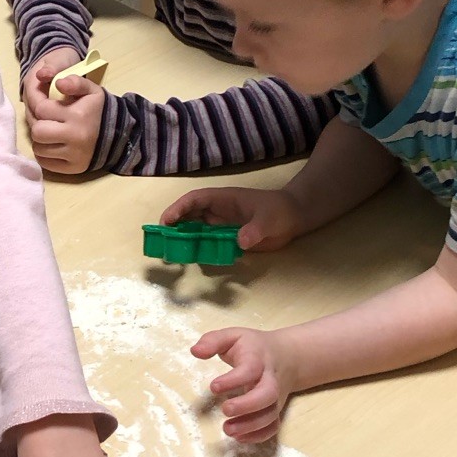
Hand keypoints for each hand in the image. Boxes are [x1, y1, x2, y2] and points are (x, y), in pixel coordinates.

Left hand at [22, 54, 103, 174]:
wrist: (119, 134)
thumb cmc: (98, 109)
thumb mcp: (90, 90)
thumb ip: (75, 81)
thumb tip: (58, 83)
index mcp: (77, 115)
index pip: (41, 109)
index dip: (41, 105)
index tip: (48, 106)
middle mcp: (75, 136)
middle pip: (37, 132)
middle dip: (39, 124)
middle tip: (48, 121)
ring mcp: (74, 155)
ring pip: (38, 148)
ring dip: (41, 140)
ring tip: (52, 133)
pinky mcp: (72, 168)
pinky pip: (45, 163)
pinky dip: (45, 154)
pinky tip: (54, 145)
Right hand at [161, 183, 303, 252]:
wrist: (294, 217)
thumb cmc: (280, 210)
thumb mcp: (269, 219)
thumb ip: (256, 229)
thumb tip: (241, 241)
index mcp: (223, 199)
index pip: (195, 200)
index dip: (178, 209)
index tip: (166, 222)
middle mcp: (218, 210)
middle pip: (189, 214)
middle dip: (173, 225)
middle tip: (161, 241)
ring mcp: (221, 224)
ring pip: (195, 228)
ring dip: (182, 237)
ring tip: (170, 251)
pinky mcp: (227, 237)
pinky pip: (207, 241)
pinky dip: (197, 248)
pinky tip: (190, 258)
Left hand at [191, 325, 296, 443]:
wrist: (287, 357)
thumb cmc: (253, 347)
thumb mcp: (233, 336)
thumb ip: (213, 341)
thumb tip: (195, 351)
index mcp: (258, 359)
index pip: (250, 369)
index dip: (233, 380)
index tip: (213, 387)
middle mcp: (270, 379)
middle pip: (267, 394)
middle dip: (247, 405)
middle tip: (225, 410)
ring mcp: (275, 397)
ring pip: (270, 415)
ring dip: (250, 425)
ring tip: (228, 429)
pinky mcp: (276, 411)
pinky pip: (273, 427)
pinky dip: (259, 436)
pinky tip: (239, 437)